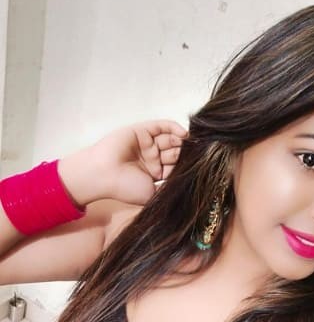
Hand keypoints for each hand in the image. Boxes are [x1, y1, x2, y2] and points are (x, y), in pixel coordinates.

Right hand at [58, 120, 187, 206]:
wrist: (103, 175)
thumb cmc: (125, 188)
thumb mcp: (152, 195)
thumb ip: (168, 190)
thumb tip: (188, 190)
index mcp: (154, 174)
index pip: (176, 167)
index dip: (187, 166)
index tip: (201, 167)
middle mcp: (152, 158)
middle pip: (175, 152)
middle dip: (186, 153)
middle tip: (200, 154)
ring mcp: (147, 144)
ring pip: (170, 139)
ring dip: (182, 141)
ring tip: (194, 145)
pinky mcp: (142, 130)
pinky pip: (161, 126)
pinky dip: (174, 128)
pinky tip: (184, 135)